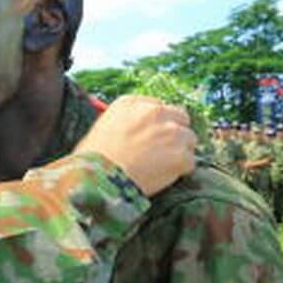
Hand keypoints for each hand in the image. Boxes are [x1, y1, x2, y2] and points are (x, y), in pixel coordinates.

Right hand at [74, 95, 195, 196]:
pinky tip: (160, 176)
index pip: (157, 107)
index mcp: (131, 103)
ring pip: (188, 140)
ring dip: (178, 151)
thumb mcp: (101, 127)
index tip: (148, 136)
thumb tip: (137, 128)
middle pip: (180, 117)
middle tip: (160, 150)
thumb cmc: (93, 158)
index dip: (155, 123)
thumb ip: (125, 120)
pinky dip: (179, 171)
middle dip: (173, 132)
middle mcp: (154, 112)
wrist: (98, 179)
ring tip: (158, 166)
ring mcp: (171, 133)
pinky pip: (189, 162)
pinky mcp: (182, 156)